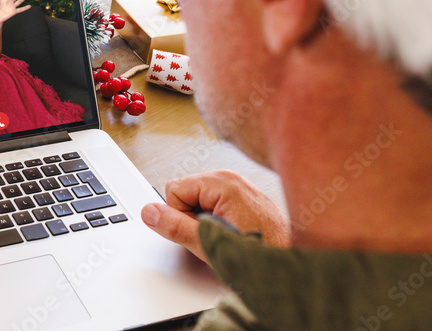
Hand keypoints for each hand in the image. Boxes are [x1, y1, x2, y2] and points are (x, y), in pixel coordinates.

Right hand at [141, 170, 289, 262]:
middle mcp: (231, 179)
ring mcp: (239, 187)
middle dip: (191, 217)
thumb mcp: (210, 244)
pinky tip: (232, 232)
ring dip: (204, 219)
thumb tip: (150, 213)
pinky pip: (215, 203)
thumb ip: (176, 227)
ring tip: (225, 235)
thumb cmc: (262, 253)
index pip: (174, 190)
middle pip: (185, 192)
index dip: (180, 216)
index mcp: (222, 183)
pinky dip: (217, 219)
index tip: (199, 231)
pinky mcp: (244, 197)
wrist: (293, 264)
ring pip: (199, 199)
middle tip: (213, 235)